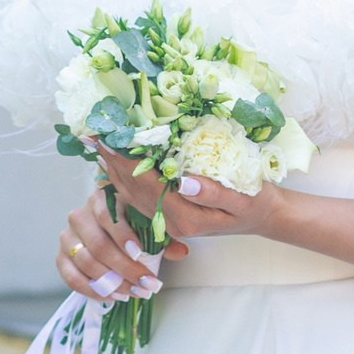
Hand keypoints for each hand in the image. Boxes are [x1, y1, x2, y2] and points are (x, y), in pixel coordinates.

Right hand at [56, 181, 166, 304]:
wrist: (105, 230)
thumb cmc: (131, 223)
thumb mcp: (148, 224)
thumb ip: (164, 237)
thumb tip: (180, 251)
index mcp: (101, 199)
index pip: (108, 216)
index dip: (123, 237)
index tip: (141, 255)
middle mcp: (79, 215)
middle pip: (98, 245)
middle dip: (125, 268)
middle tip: (146, 284)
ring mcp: (67, 237)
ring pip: (86, 263)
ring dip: (112, 282)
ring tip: (134, 292)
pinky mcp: (61, 257)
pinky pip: (72, 278)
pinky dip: (93, 290)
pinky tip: (114, 296)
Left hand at [94, 146, 283, 240]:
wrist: (263, 216)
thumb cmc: (255, 203)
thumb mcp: (243, 199)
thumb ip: (213, 193)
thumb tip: (184, 180)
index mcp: (184, 217)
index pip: (146, 185)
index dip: (125, 160)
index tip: (107, 138)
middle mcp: (170, 221)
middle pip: (132, 188)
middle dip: (111, 159)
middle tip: (90, 132)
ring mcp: (168, 219)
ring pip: (131, 192)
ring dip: (112, 165)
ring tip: (95, 141)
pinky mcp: (168, 212)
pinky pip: (138, 194)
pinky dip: (122, 175)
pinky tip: (112, 160)